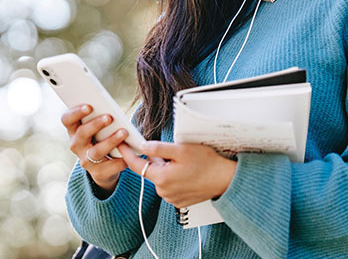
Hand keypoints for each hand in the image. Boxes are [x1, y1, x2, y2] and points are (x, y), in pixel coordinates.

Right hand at [61, 104, 128, 194]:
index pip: (67, 119)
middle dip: (96, 124)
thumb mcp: (98, 126)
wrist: (104, 166)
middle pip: (82, 134)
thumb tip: (111, 108)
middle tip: (109, 117)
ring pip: (96, 151)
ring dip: (110, 141)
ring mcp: (85, 160)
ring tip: (124, 132)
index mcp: (74, 130)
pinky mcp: (98, 172)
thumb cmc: (102, 137)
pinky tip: (129, 153)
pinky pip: (110, 166)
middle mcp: (76, 145)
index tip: (89, 106)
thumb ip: (100, 116)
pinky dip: (121, 159)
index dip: (76, 112)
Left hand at [118, 141, 236, 207]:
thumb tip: (142, 146)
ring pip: (161, 178)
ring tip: (185, 162)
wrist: (225, 180)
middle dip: (156, 159)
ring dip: (166, 168)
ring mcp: (171, 198)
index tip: (122, 145)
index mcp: (161, 178)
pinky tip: (187, 172)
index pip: (136, 165)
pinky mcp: (180, 201)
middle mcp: (163, 191)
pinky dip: (174, 178)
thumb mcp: (181, 149)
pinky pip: (170, 186)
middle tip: (172, 150)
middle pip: (151, 171)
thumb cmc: (207, 163)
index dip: (127, 153)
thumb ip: (159, 148)